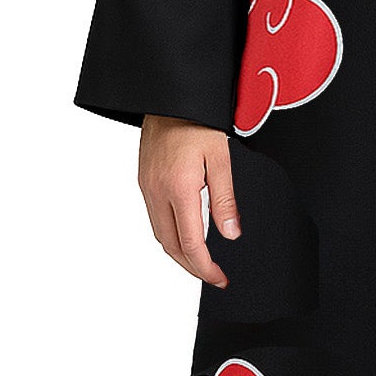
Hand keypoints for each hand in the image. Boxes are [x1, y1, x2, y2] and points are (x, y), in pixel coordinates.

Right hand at [138, 116, 239, 286]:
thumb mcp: (221, 158)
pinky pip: (154, 219)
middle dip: (191, 267)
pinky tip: (184, 235)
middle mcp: (156, 192)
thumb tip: (231, 235)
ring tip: (201, 263)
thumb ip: (225, 199)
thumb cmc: (196, 121)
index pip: (190, 243)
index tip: (220, 279)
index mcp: (178, 189)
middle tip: (213, 277)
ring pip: (159, 235)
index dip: (205, 267)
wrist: (168, 97)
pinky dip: (169, 235)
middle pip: (170, 246)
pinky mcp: (144, 181)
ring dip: (179, 254)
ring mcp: (146, 187)